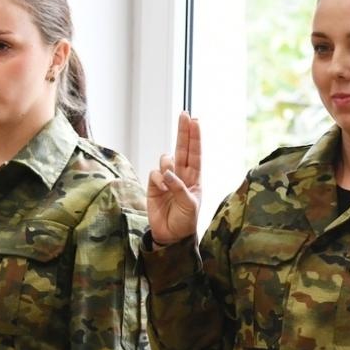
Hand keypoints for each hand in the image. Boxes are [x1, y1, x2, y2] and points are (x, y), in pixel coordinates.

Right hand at [147, 111, 201, 242]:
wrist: (171, 235)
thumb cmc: (186, 221)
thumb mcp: (190, 205)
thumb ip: (180, 187)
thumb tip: (167, 172)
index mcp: (195, 178)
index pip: (195, 154)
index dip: (195, 137)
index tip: (196, 121)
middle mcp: (181, 175)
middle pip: (182, 148)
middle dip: (183, 132)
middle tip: (185, 114)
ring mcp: (167, 179)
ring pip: (166, 160)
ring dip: (168, 166)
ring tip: (170, 183)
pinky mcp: (153, 185)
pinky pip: (154, 173)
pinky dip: (158, 180)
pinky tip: (161, 190)